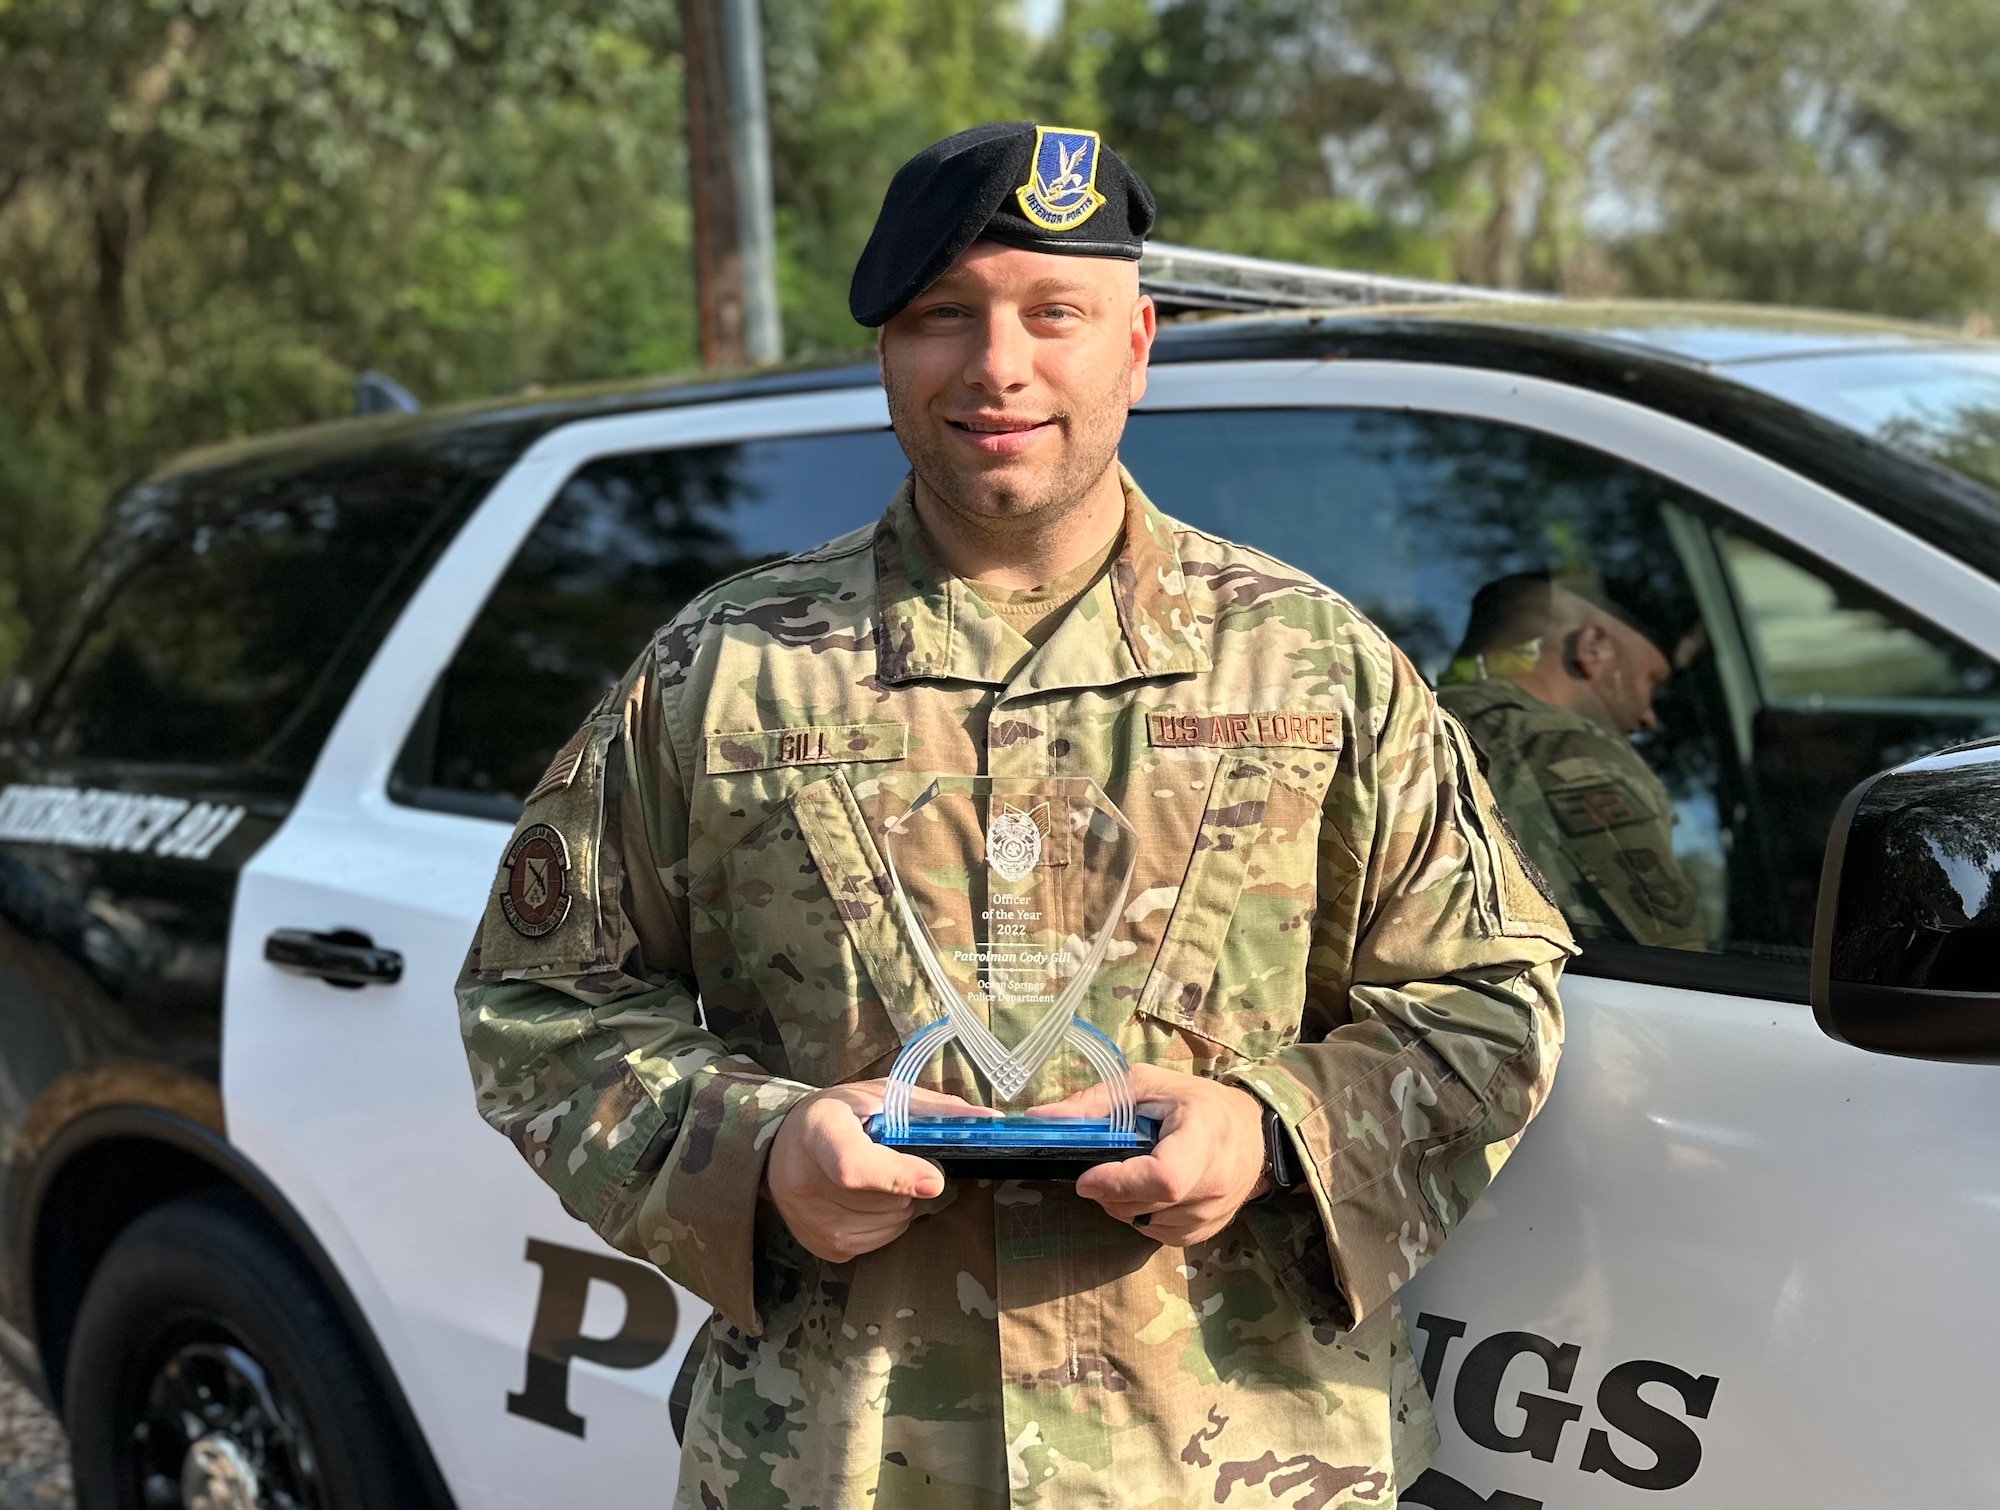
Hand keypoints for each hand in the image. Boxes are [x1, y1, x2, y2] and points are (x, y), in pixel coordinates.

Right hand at [764, 1080, 991, 1262]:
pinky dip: (885, 1222)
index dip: (897, 1175)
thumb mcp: (882, 1096)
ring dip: (900, 1203)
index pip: (854, 1166)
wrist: (783, 1145)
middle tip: (892, 1158)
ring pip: (890, 1224)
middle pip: (885, 1200)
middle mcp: (804, 1181)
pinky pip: (877, 1242)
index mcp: (819, 1130)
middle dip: (908, 1182)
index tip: (934, 1178)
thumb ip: (934, 1110)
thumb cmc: (841, 1114)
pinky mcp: (820, 1246)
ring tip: (876, 1178)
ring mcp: (811, 1221)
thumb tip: (990, 1120)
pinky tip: (867, 1200)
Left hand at [1033, 1064, 1269, 1244]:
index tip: (1087, 1176)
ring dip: (1122, 1204)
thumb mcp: (1146, 1085)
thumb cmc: (1197, 1102)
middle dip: (1110, 1191)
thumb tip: (1040, 1120)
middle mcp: (1216, 1183)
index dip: (1119, 1182)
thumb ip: (1094, 1103)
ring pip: (1146, 1224)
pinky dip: (1140, 1215)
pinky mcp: (1205, 1234)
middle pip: (1147, 1205)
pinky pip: (1157, 1234)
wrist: (1251, 1131)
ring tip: (1130, 1173)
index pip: (1163, 1179)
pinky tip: (1147, 1191)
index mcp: (1204, 1137)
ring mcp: (1213, 1215)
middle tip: (1101, 1169)